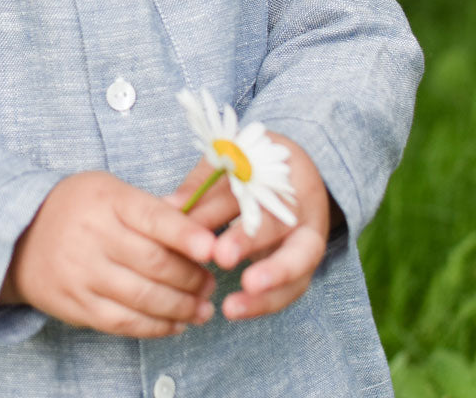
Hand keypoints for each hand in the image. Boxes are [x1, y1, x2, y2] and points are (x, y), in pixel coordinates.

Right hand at [1, 171, 218, 336]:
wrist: (18, 236)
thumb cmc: (78, 208)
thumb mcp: (108, 191)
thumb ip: (150, 209)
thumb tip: (202, 231)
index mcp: (106, 200)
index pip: (152, 217)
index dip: (185, 234)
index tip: (212, 249)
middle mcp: (93, 236)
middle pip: (153, 262)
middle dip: (191, 277)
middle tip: (211, 282)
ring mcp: (82, 273)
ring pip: (143, 298)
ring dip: (181, 307)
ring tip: (203, 308)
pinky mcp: (76, 305)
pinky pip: (124, 322)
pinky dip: (156, 327)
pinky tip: (176, 323)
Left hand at [166, 134, 330, 319]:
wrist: (292, 175)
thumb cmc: (253, 167)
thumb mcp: (229, 165)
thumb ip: (203, 186)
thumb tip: (168, 208)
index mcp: (289, 178)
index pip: (264, 198)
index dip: (240, 222)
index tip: (217, 248)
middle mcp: (305, 211)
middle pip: (283, 228)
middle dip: (252, 246)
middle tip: (223, 259)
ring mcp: (308, 242)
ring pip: (297, 270)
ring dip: (265, 294)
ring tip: (231, 308)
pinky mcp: (303, 268)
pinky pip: (290, 289)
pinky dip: (263, 303)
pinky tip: (235, 310)